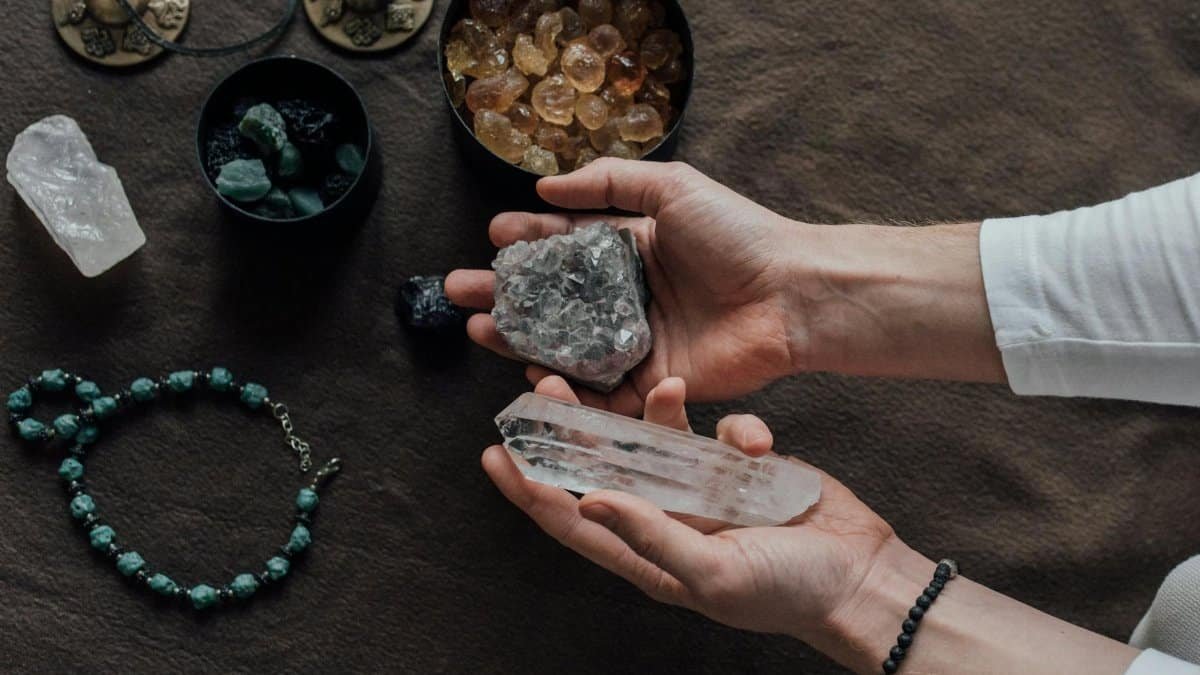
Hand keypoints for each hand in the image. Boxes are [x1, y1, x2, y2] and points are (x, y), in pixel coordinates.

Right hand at [447, 159, 810, 415]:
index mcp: (632, 250)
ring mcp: (637, 343)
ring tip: (480, 327)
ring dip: (519, 339)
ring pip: (565, 347)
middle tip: (459, 291)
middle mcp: (628, 298)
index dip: (526, 242)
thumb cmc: (738, 236)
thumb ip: (609, 183)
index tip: (492, 239)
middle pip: (553, 300)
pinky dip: (563, 388)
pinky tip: (528, 371)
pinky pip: (598, 392)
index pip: (565, 246)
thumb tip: (545, 187)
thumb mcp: (672, 188)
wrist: (790, 295)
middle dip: (504, 295)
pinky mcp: (651, 385)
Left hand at [481, 375, 897, 641]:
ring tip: (650, 384)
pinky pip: (721, 432)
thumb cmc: (787, 590)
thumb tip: (588, 501)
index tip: (495, 454)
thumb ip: (650, 533)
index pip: (572, 520)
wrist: (862, 577)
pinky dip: (736, 429)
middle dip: (573, 430)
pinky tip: (759, 443)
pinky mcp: (742, 466)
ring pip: (656, 439)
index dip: (530, 490)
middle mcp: (669, 518)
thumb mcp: (713, 572)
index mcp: (649, 554)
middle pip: (604, 467)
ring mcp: (705, 490)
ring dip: (646, 411)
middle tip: (544, 386)